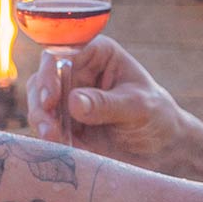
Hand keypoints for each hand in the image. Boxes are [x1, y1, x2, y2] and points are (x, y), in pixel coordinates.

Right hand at [27, 36, 202, 182]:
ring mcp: (69, 98)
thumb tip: (73, 102)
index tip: (52, 96)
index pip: (65, 52)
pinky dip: (46, 135)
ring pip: (40, 101)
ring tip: (52, 137)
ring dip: (40, 119)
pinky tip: (56, 145)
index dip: (51, 70)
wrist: (163, 150)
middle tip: (47, 125)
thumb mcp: (138, 107)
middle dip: (41, 100)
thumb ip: (107, 104)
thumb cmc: (157, 116)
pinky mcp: (65, 123)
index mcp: (98, 54)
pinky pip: (46, 125)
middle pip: (45, 77)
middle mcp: (79, 72)